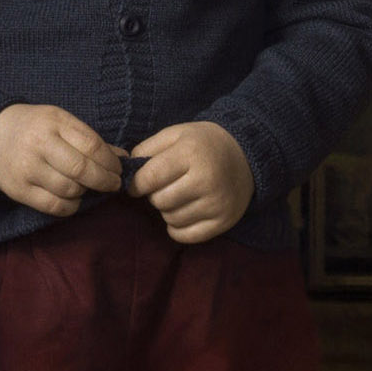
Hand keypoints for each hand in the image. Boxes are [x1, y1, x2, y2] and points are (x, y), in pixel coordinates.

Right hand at [0, 101, 121, 217]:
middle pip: (82, 170)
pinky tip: (72, 198)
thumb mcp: (59, 122)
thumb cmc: (32, 127)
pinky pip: (54, 206)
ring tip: (86, 187)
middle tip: (112, 184)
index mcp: (53, 122)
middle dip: (104, 180)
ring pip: (70, 190)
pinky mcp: (18, 190)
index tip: (118, 169)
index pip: (92, 145)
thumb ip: (89, 139)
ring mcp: (27, 168)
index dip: (110, 161)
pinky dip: (70, 206)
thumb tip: (123, 158)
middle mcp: (39, 144)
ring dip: (85, 192)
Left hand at [135, 120, 259, 242]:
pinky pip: (186, 236)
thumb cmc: (203, 144)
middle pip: (159, 201)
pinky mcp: (223, 222)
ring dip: (167, 210)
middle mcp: (205, 180)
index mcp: (191, 154)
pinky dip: (177, 228)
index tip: (137, 184)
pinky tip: (182, 212)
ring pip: (171, 219)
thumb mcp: (175, 134)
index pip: (150, 178)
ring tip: (177, 196)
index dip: (136, 184)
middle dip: (154, 195)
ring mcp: (216, 203)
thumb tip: (126, 173)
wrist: (245, 156)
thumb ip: (147, 149)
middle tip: (164, 186)